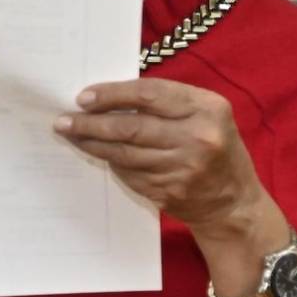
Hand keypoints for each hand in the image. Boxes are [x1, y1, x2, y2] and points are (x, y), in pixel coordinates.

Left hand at [55, 79, 275, 236]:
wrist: (233, 202)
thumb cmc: (215, 146)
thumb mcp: (205, 113)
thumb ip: (167, 102)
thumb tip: (110, 97)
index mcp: (207, 109)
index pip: (149, 95)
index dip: (112, 95)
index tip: (84, 97)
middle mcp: (197, 138)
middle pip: (131, 127)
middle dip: (91, 123)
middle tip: (64, 120)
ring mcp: (182, 169)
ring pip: (124, 153)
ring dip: (93, 144)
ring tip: (71, 135)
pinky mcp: (168, 192)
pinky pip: (128, 173)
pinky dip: (110, 162)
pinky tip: (97, 154)